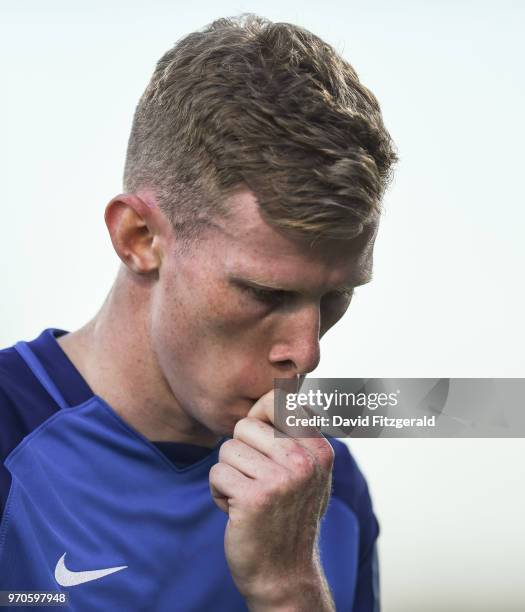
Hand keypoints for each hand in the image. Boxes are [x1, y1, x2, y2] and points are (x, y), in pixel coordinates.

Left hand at [209, 388, 334, 610]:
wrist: (284, 573)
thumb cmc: (288, 514)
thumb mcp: (306, 471)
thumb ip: (296, 431)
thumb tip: (286, 386)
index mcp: (319, 449)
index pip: (277, 402)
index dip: (259, 421)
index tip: (262, 447)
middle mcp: (305, 460)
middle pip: (244, 426)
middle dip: (241, 454)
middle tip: (257, 482)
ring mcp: (282, 479)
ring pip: (227, 450)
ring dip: (229, 475)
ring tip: (249, 497)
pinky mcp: (255, 497)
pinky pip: (217, 474)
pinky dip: (219, 493)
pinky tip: (238, 511)